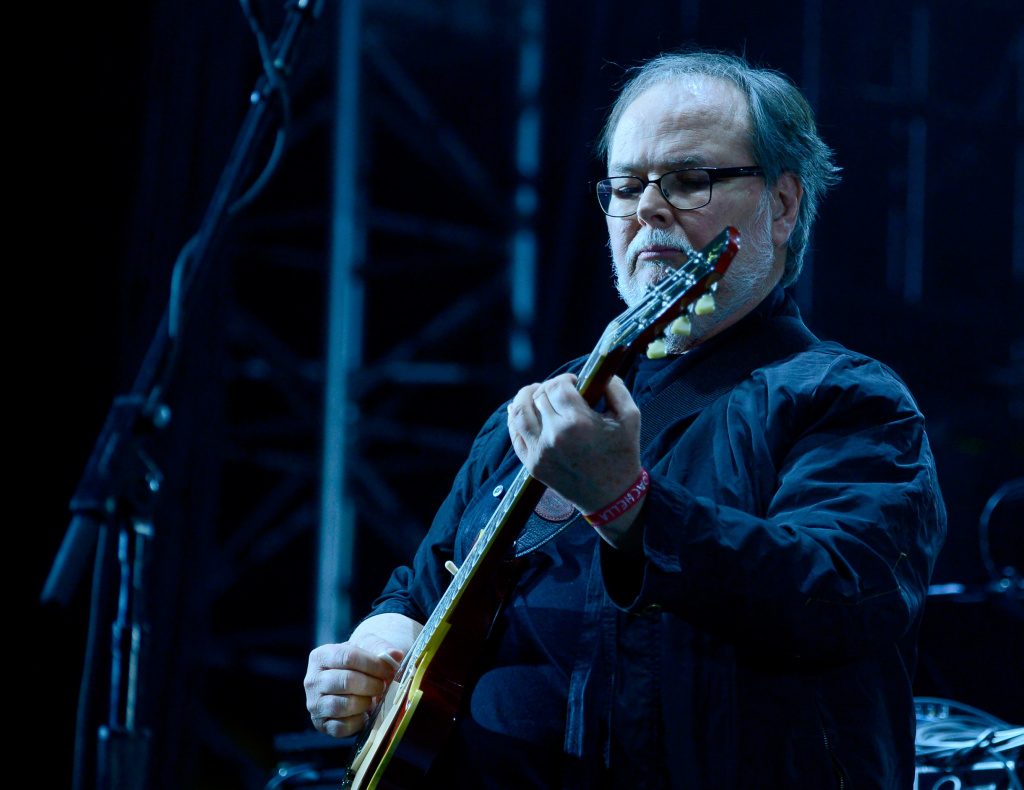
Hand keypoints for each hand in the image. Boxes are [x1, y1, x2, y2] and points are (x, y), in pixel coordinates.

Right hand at [304, 634, 403, 737]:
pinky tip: (365, 712)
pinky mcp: (321, 724)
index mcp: (320, 656)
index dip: (373, 664)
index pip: (348, 657)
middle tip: (382, 686)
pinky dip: (359, 721)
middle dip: (372, 684)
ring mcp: (314, 704)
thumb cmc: (360, 662)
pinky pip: (343, 726)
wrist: (353, 683)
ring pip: (345, 705)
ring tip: (372, 697)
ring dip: (366, 702)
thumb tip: (395, 655)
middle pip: (347, 681)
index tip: (389, 670)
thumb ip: (382, 647)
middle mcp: (312, 680)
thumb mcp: (368, 647)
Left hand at [506, 373, 642, 521]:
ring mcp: (539, 452)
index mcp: (578, 423)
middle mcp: (554, 436)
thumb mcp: (630, 417)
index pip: (558, 386)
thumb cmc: (623, 455)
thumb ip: (614, 387)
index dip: (565, 379)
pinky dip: (514, 418)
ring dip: (525, 396)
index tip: (574, 383)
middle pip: (540, 396)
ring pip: (519, 412)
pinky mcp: (532, 465)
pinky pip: (515, 435)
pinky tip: (520, 409)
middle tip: (560, 391)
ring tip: (534, 392)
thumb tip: (596, 372)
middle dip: (550, 388)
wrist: (613, 497)